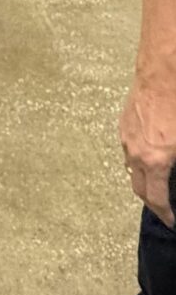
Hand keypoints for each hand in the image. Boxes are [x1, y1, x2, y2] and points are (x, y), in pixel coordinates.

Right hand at [120, 83, 175, 227]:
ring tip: (158, 180)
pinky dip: (138, 159)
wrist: (162, 73)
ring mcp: (127, 138)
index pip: (156, 200)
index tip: (172, 221)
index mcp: (156, 161)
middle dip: (151, 203)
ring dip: (143, 179)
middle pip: (138, 189)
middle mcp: (136, 153)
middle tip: (164, 207)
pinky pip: (128, 150)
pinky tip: (151, 153)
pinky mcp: (124, 124)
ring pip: (130, 169)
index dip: (165, 215)